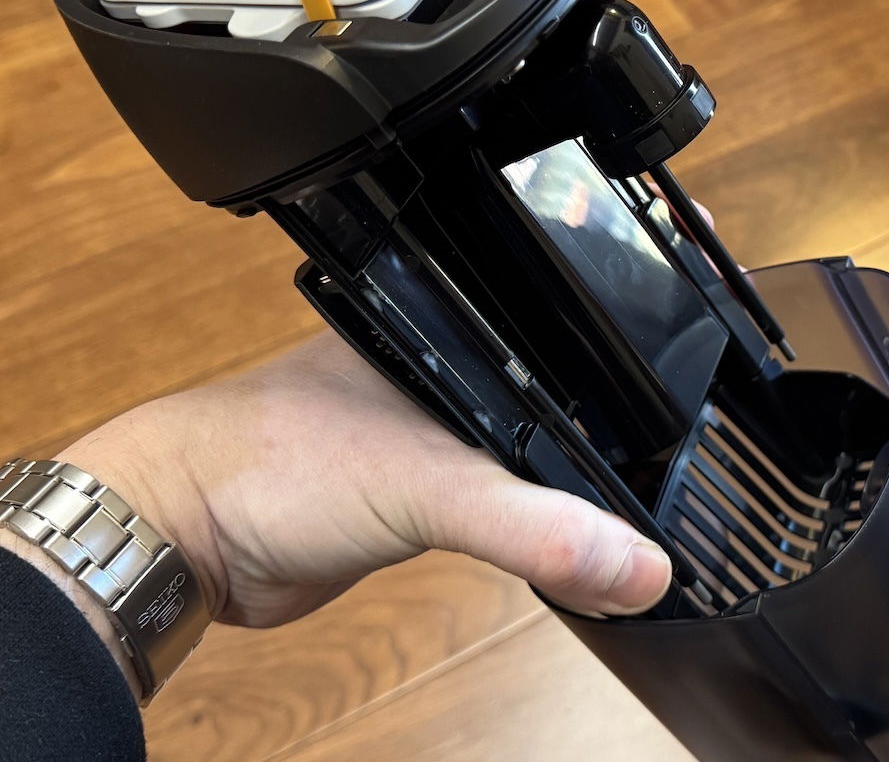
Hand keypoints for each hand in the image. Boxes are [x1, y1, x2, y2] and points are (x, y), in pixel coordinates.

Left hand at [52, 331, 672, 629]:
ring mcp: (421, 431)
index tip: (705, 409)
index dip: (635, 374)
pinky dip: (524, 527)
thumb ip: (533, 525)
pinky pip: (487, 506)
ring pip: (523, 454)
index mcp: (450, 326)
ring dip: (564, 488)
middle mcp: (441, 368)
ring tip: (635, 510)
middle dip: (610, 441)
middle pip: (556, 400)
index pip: (567, 340)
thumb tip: (637, 563)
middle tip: (683, 474)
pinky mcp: (403, 492)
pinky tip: (554, 541)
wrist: (182, 537)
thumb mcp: (425, 485)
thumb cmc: (269, 463)